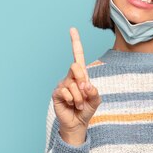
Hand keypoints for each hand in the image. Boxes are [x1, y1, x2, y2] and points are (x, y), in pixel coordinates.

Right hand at [52, 27, 101, 144]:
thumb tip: (85, 84)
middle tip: (85, 93)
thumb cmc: (87, 109)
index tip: (72, 29)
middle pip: (76, 67)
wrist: (78, 123)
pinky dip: (73, 101)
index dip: (75, 43)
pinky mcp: (56, 93)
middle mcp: (70, 77)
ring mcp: (62, 84)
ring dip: (80, 98)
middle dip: (83, 81)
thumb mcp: (96, 99)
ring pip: (73, 84)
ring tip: (80, 105)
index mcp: (81, 75)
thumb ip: (93, 91)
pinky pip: (66, 92)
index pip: (77, 56)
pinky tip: (72, 105)